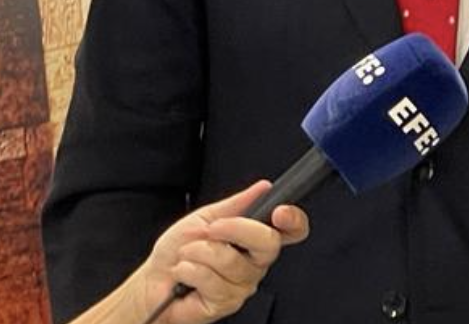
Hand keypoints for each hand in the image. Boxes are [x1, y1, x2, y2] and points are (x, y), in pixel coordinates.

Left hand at [124, 180, 309, 323]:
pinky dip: (190, 270)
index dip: (294, 220)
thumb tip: (263, 187)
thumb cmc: (176, 253)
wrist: (151, 283)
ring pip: (232, 260)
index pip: (291, 230)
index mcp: (255, 239)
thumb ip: (236, 204)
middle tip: (212, 229)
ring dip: (199, 252)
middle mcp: (255, 262)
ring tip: (189, 256)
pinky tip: (185, 274)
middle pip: (269, 243)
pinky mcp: (227, 302)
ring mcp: (243, 284)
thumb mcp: (204, 218)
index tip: (280, 212)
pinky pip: (213, 280)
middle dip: (236, 229)